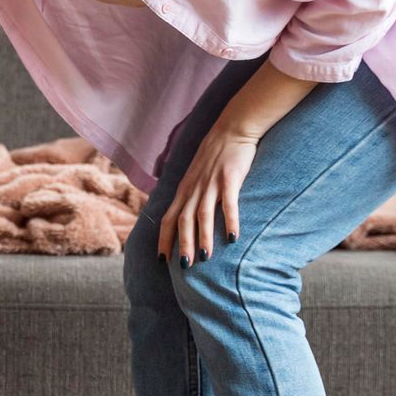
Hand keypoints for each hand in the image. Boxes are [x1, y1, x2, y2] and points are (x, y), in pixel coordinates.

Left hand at [156, 117, 260, 266]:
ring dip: (203, 237)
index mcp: (184, 190)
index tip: (162, 260)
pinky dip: (230, 220)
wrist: (232, 128)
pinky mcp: (229, 178)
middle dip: (182, 245)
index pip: (167, 218)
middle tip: (184, 268)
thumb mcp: (197, 175)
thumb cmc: (216, 155)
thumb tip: (186, 216)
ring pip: (202, 215)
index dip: (163, 239)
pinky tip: (233, 237)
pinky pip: (228, 203)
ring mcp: (211, 183)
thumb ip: (192, 195)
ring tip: (205, 258)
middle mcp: (193, 188)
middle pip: (182, 221)